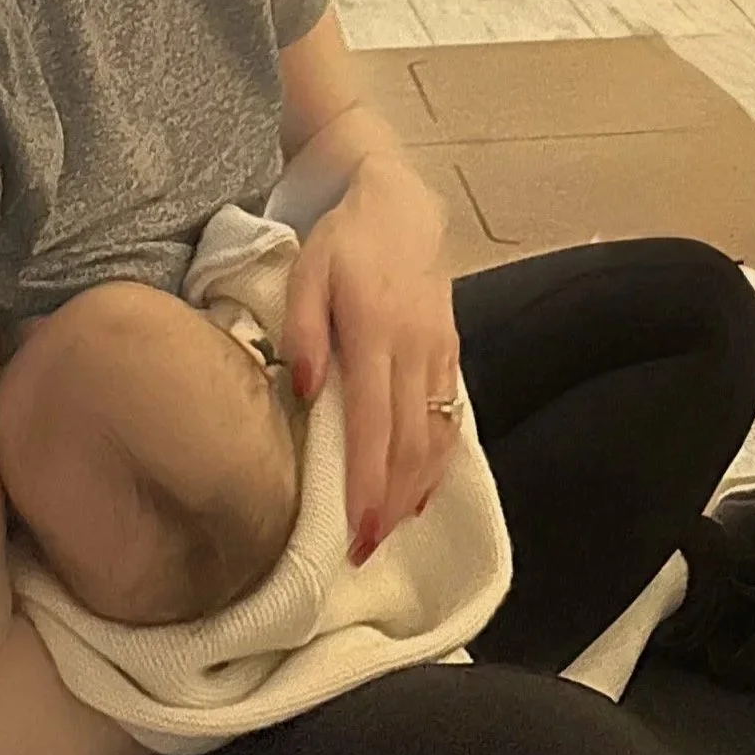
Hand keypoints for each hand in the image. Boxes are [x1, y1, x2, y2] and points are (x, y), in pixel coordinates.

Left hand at [281, 153, 460, 560]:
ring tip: (390, 531)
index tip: (358, 529)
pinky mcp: (451, 351)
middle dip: (389, 501)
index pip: (372, 423)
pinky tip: (418, 489)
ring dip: (413, 488)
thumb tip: (303, 390)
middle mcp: (415, 349)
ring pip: (434, 434)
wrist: (400, 203)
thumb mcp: (306, 273)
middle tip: (366, 551)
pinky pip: (448, 415)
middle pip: (408, 442)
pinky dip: (436, 459)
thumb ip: (303, 330)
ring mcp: (439, 352)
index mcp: (376, 333)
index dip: (367, 481)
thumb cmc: (342, 243)